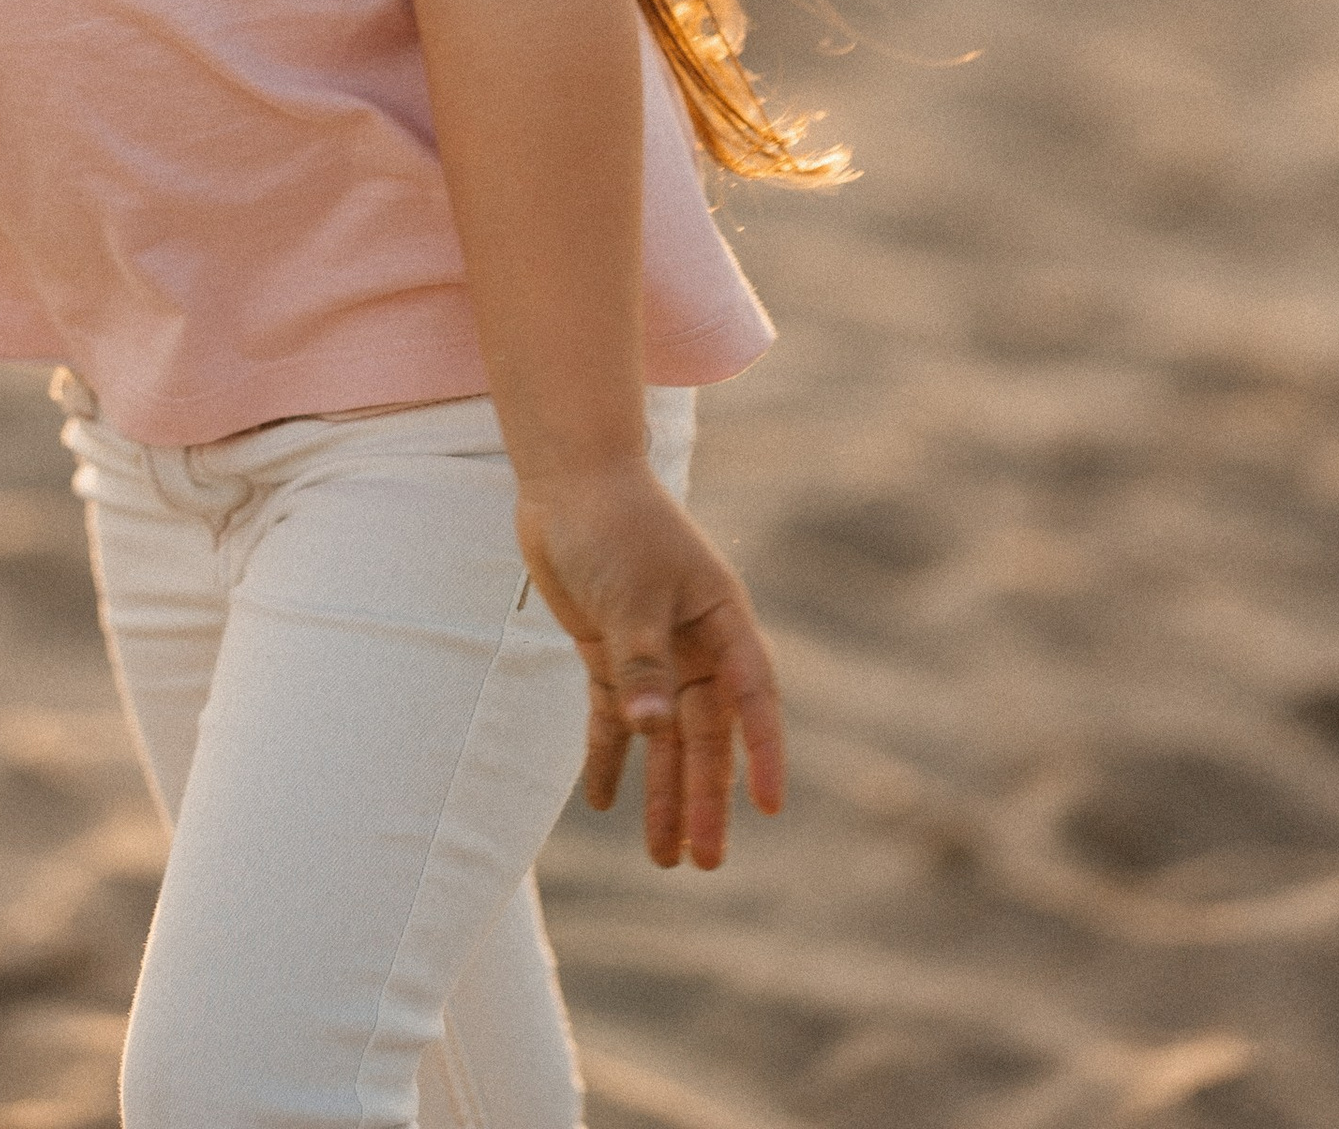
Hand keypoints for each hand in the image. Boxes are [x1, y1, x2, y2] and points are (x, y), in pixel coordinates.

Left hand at [517, 456, 784, 867]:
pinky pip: (614, 717)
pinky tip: (602, 802)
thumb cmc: (614, 525)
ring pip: (663, 736)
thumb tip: (652, 730)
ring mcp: (653, 650)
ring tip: (663, 857)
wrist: (568, 478)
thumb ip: (641, 664)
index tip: (770, 807)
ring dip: (661, 790)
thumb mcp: (630, 596)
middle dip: (704, 795)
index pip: (753, 695)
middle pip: (705, 733)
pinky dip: (609, 756)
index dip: (763, 751)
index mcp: (721, 619)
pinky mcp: (610, 651)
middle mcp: (694, 642)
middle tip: (706, 861)